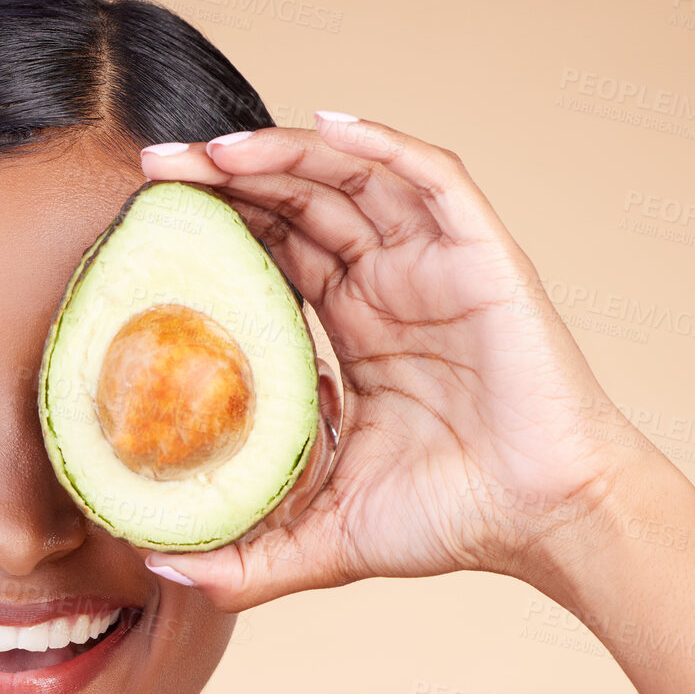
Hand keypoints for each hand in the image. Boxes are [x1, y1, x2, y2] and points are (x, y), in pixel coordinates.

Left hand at [138, 113, 641, 610]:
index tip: (149, 223)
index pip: (271, 254)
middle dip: (228, 179)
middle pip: (298, 204)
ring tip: (213, 151)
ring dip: (283, 154)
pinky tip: (327, 125)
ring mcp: (433, 267)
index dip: (216, 229)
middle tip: (156, 170)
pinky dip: (383, 144)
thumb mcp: (321, 540)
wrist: (545, 522)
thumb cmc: (448, 520)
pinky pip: (432, 179)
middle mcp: (387, 287)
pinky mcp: (481, 257)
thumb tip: (160, 568)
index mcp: (352, 330)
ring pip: (351, 179)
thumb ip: (243, 563)